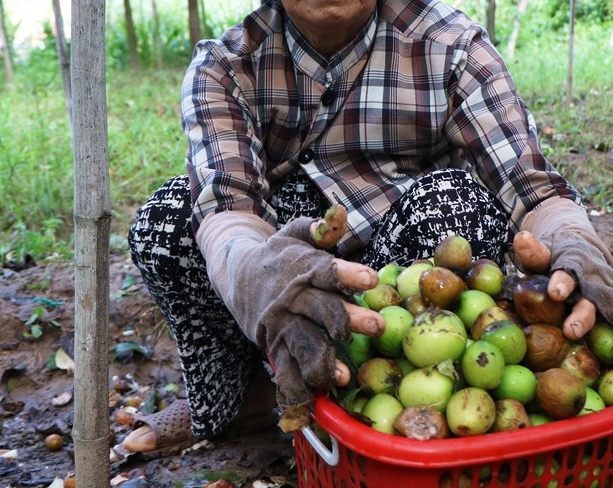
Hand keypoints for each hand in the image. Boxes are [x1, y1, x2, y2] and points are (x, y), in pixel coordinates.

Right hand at [208, 205, 383, 430]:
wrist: (236, 273)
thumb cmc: (280, 254)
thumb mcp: (295, 233)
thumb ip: (320, 227)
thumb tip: (339, 214)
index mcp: (302, 268)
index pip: (326, 270)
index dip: (347, 275)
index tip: (371, 280)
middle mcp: (291, 298)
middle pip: (320, 310)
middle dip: (347, 320)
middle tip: (376, 326)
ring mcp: (280, 324)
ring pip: (302, 344)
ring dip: (323, 361)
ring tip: (345, 376)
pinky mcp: (273, 345)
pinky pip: (285, 368)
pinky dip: (297, 385)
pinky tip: (313, 398)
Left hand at [513, 230, 612, 368]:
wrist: (584, 250)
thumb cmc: (557, 256)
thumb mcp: (543, 252)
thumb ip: (533, 252)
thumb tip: (521, 238)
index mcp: (575, 264)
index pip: (568, 270)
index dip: (562, 281)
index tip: (555, 292)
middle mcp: (597, 281)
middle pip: (593, 299)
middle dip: (584, 317)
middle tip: (571, 332)